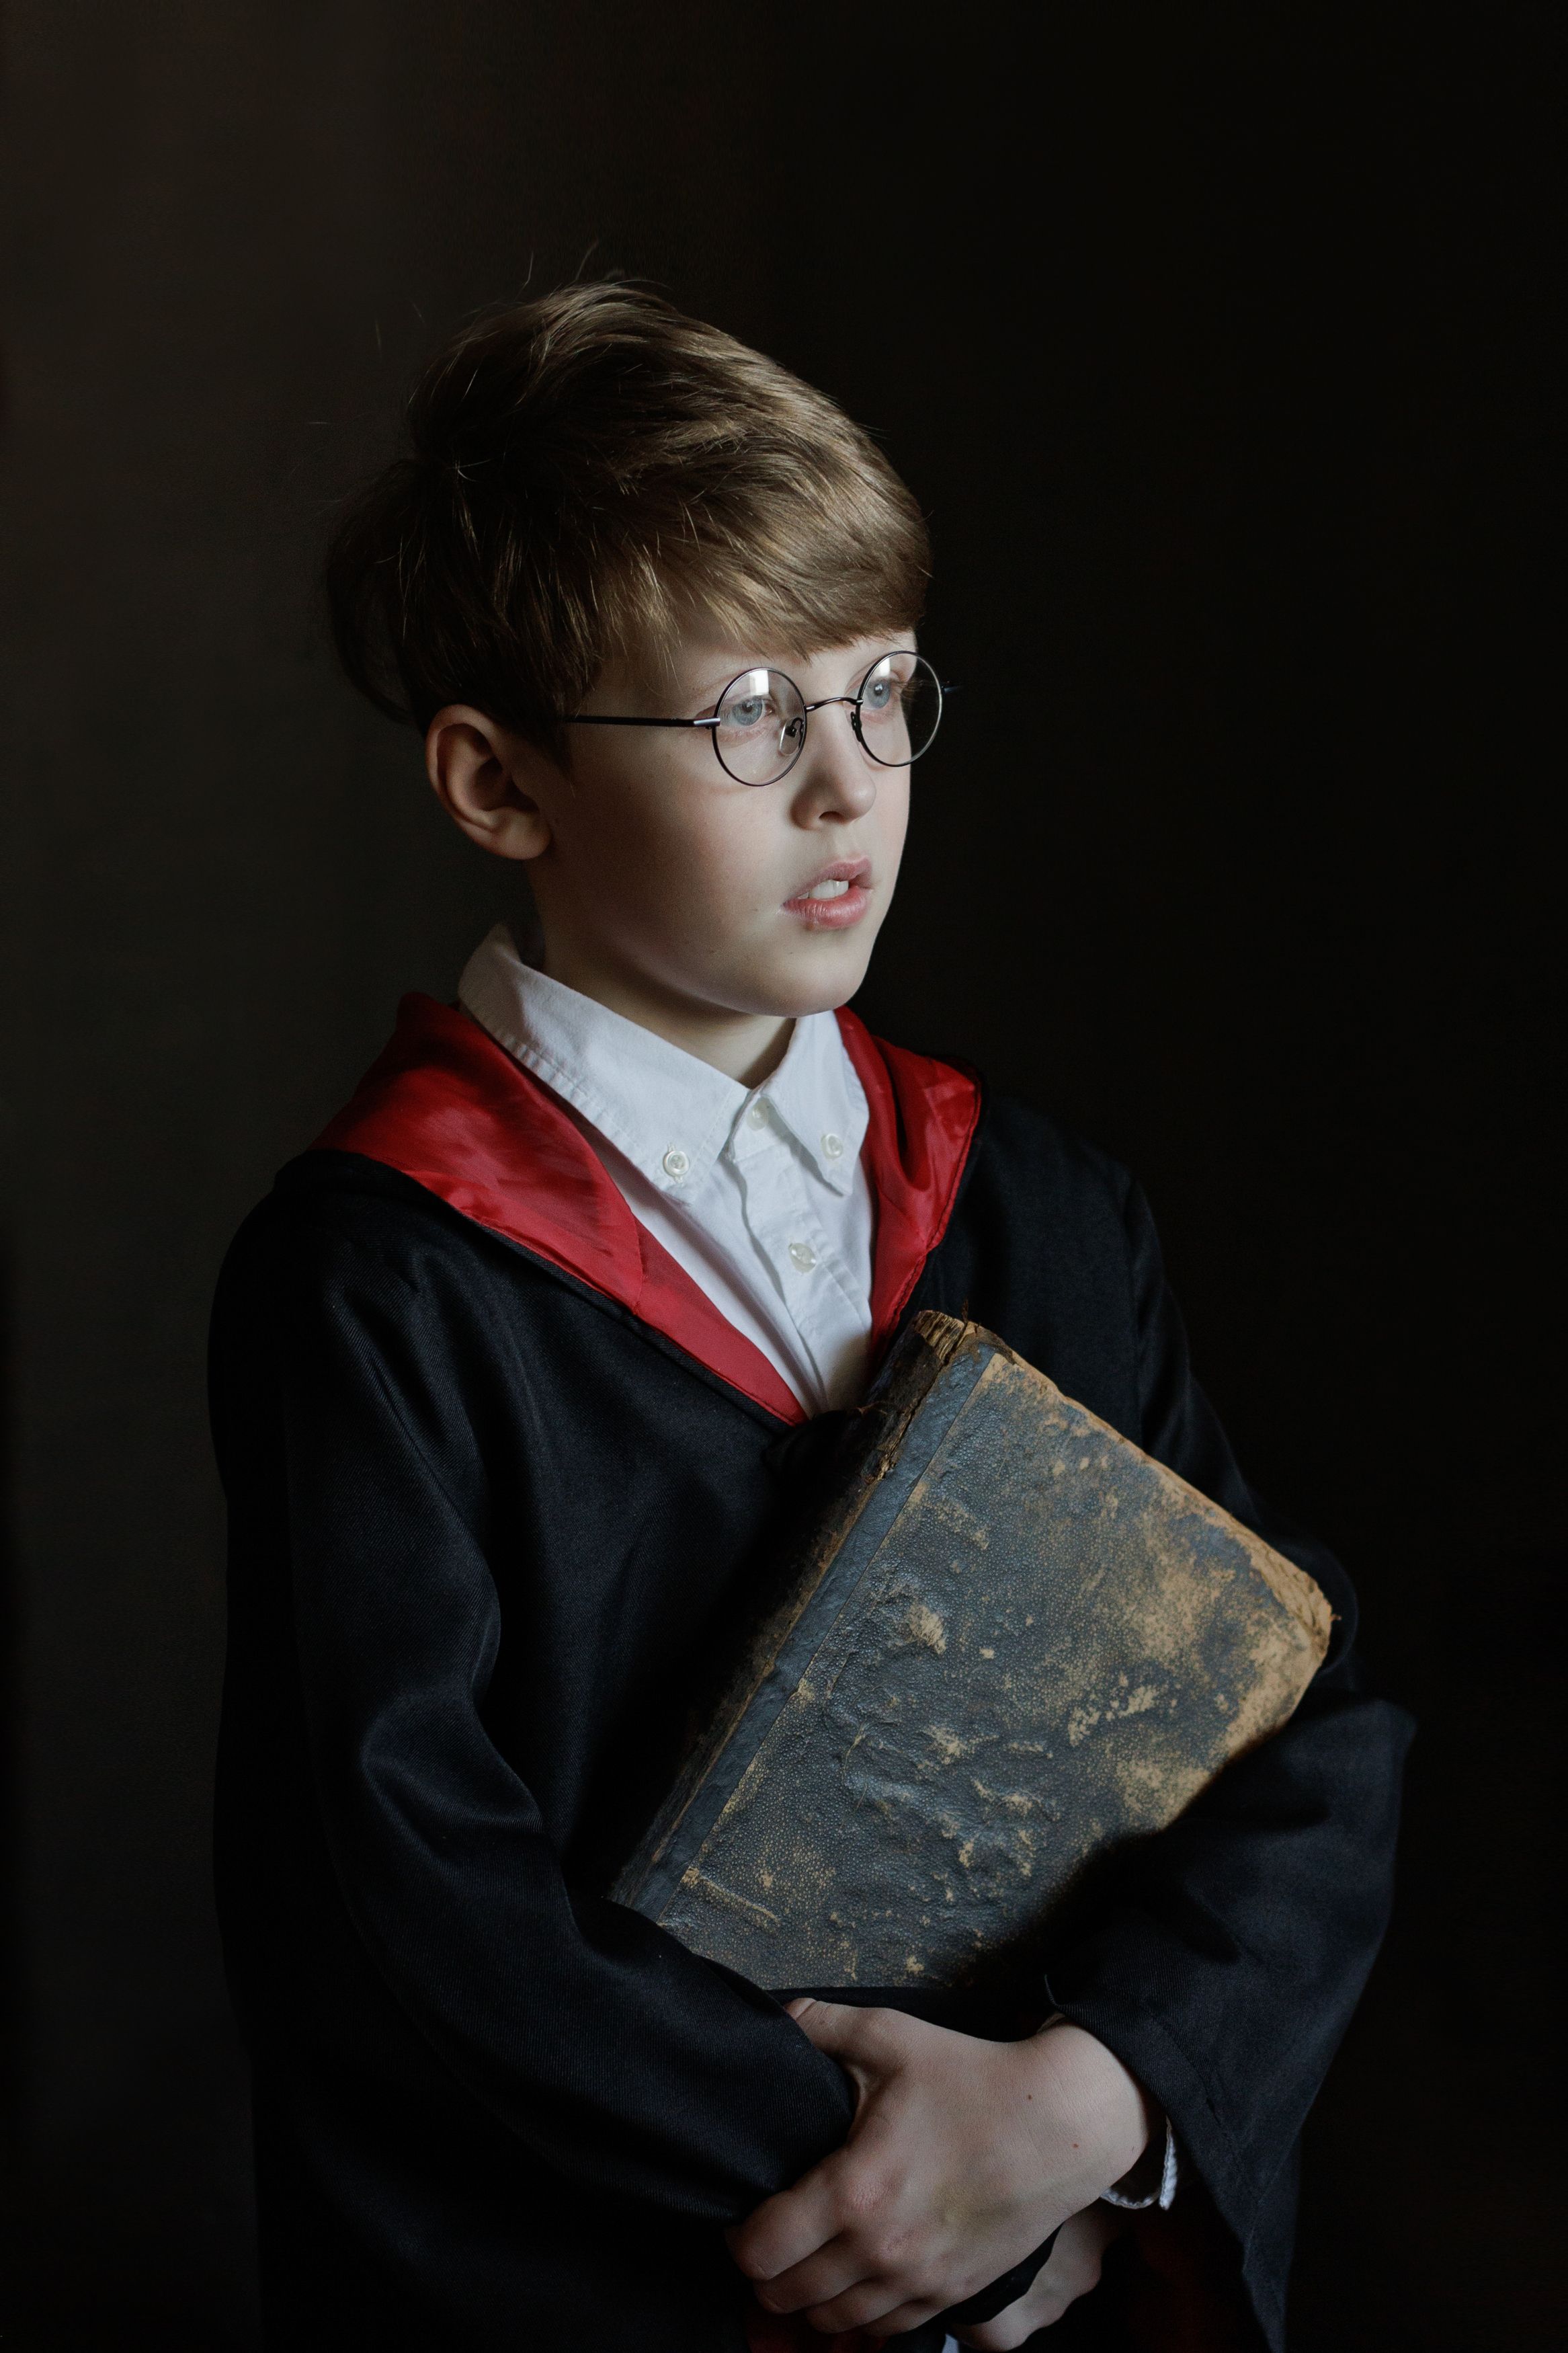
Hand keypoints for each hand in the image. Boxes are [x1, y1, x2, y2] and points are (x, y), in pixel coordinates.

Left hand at [726, 2002, 1149, 2341]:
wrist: (1060, 2124)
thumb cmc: (972, 2079)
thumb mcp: (890, 2035)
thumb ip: (821, 2025)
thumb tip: (778, 2018)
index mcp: (853, 2192)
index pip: (760, 2249)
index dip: (738, 2237)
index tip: (744, 2214)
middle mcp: (879, 2252)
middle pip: (787, 2296)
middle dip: (767, 2272)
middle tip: (771, 2236)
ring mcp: (918, 2282)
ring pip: (833, 2323)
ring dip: (811, 2298)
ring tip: (810, 2260)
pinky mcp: (953, 2296)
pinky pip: (885, 2330)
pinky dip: (860, 2315)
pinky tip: (859, 2278)